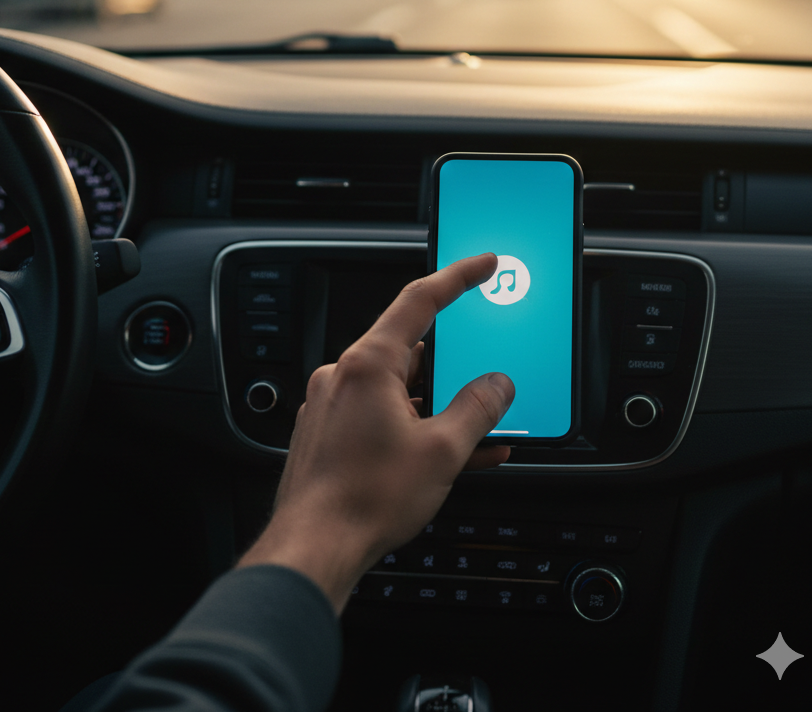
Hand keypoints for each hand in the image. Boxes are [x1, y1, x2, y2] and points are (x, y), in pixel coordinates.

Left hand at [238, 253, 514, 611]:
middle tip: (484, 385)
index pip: (419, 300)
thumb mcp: (442, 451)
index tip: (481, 264)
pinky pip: (380, 414)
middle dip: (453, 370)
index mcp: (368, 364)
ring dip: (436, 405)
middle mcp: (344, 376)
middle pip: (411, 351)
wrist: (314, 546)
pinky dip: (413, 425)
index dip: (457, 278)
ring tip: (475, 433)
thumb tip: (497, 385)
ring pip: (397, 388)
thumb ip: (478, 410)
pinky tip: (443, 452)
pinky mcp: (329, 431)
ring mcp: (333, 404)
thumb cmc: (363, 500)